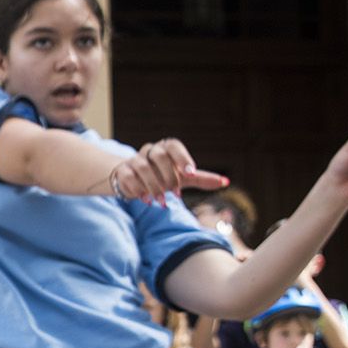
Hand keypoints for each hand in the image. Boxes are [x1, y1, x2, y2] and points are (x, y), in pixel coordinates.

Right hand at [110, 138, 228, 203]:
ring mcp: (134, 160)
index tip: (190, 173)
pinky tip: (146, 200)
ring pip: (143, 167)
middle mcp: (149, 151)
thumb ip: (200, 178)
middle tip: (175, 191)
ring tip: (162, 201)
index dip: (182, 157)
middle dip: (168, 175)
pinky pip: (129, 177)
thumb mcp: (182, 178)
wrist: (133, 180)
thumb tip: (225, 182)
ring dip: (154, 186)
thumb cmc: (162, 176)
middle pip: (158, 155)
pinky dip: (138, 189)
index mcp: (166, 148)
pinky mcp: (122, 171)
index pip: (173, 146)